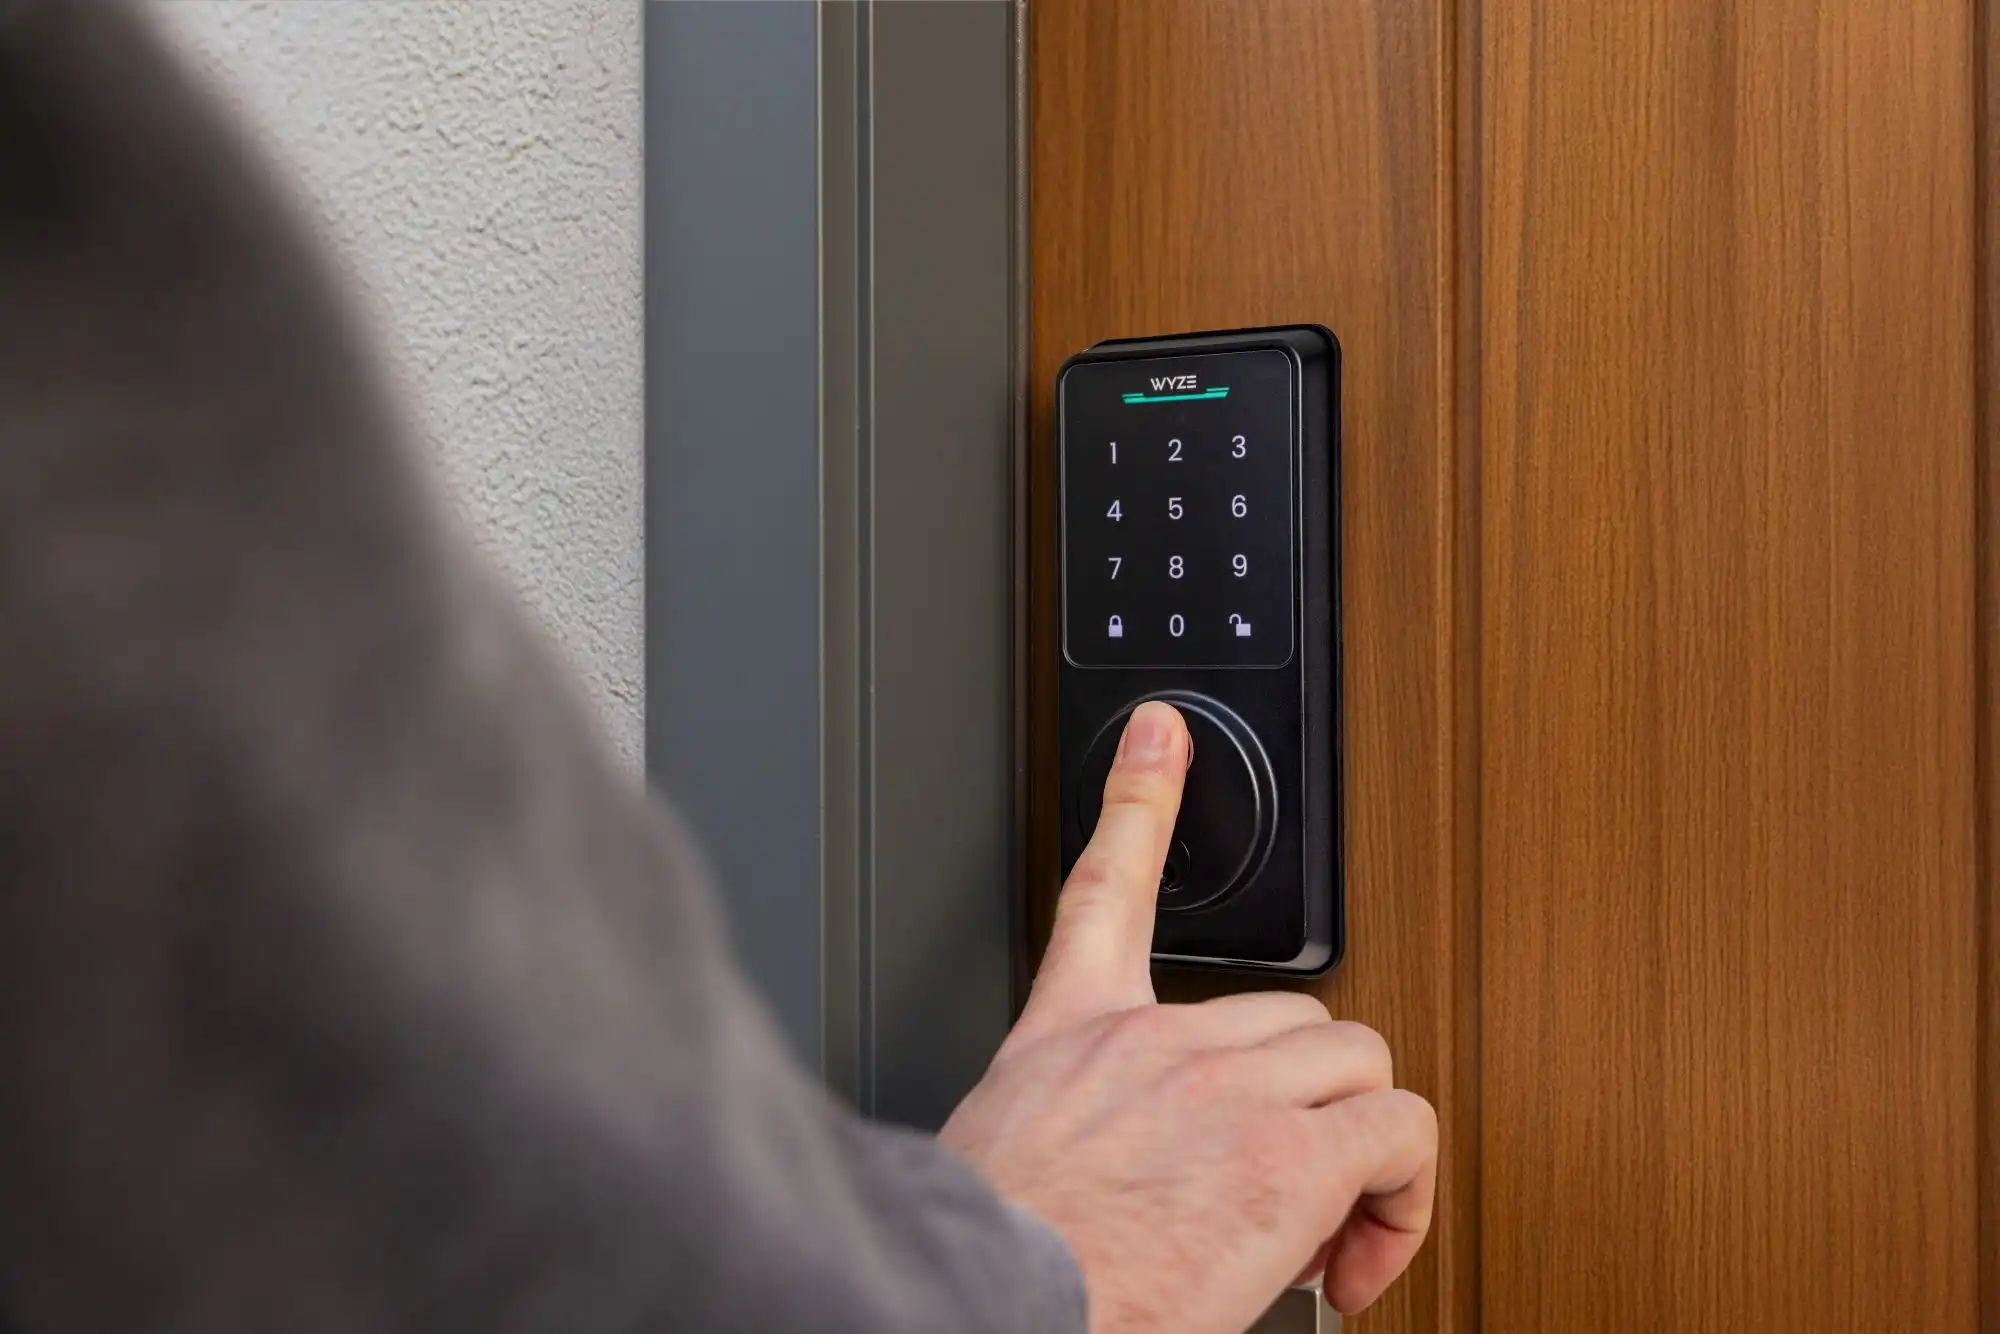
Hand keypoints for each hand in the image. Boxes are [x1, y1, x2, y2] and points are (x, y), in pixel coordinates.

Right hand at [940, 701, 1435, 1332]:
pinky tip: (1361, 1261)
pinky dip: (1403, 1201)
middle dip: (1305, 1100)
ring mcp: (1227, 1091)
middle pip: (1290, 1015)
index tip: (1160, 737)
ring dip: (1359, 1144)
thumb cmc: (1001, 1263)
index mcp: (1072, 1037)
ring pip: (1357, 1062)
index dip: (1138, 800)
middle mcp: (1153, 1044)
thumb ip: (1074, 1131)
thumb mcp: (1002, 1158)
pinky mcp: (1288, 1156)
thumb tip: (1123, 1184)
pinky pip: (1401, 1134)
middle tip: (1284, 1194)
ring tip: (1326, 1231)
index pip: (1107, 888)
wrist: (989, 1307)